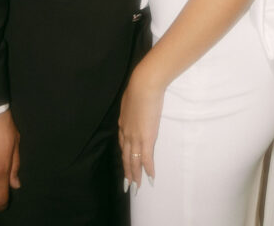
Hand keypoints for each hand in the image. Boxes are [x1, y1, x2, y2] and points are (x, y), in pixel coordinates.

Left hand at [118, 61, 164, 188]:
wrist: (144, 85)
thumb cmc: (139, 87)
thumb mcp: (130, 98)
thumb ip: (130, 107)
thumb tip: (132, 106)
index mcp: (123, 124)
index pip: (123, 145)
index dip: (124, 156)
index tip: (126, 164)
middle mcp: (127, 134)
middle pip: (125, 157)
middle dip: (127, 172)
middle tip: (127, 185)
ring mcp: (136, 137)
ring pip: (133, 161)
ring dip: (135, 175)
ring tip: (136, 188)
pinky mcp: (146, 138)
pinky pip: (146, 158)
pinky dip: (148, 169)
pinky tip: (150, 178)